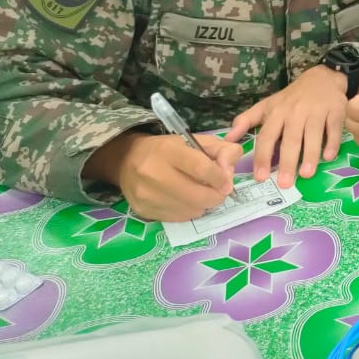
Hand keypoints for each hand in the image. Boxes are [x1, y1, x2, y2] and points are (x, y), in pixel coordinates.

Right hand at [104, 132, 241, 222]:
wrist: (128, 160)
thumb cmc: (167, 149)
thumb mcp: (195, 140)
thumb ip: (221, 150)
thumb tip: (230, 171)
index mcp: (168, 150)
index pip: (201, 168)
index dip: (220, 178)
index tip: (227, 183)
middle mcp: (154, 173)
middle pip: (197, 195)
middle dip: (216, 196)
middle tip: (219, 192)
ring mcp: (147, 195)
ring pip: (191, 210)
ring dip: (203, 205)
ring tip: (201, 194)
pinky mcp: (144, 211)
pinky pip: (179, 218)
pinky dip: (190, 211)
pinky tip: (187, 201)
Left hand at [225, 65, 348, 186]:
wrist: (322, 78)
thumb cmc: (292, 97)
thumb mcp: (267, 105)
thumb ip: (246, 121)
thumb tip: (227, 139)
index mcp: (277, 113)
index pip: (267, 137)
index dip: (263, 157)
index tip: (260, 177)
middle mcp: (296, 112)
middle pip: (291, 139)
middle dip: (287, 161)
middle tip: (285, 183)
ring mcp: (317, 111)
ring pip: (313, 135)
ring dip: (310, 155)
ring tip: (306, 174)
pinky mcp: (336, 110)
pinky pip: (333, 129)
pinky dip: (332, 143)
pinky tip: (328, 157)